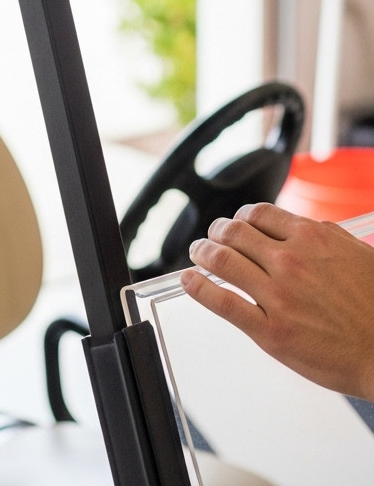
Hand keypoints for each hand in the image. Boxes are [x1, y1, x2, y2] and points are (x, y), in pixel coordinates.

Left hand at [180, 202, 373, 399]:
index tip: (235, 224)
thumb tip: (296, 226)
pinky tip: (189, 281)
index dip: (240, 217)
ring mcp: (277, 296)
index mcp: (311, 238)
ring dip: (202, 253)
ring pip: (223, 260)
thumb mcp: (355, 253)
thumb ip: (322, 236)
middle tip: (211, 238)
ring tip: (196, 254)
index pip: (258, 213)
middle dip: (217, 231)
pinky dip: (198, 288)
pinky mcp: (270, 331)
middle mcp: (290, 261)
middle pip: (234, 232)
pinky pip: (223, 302)